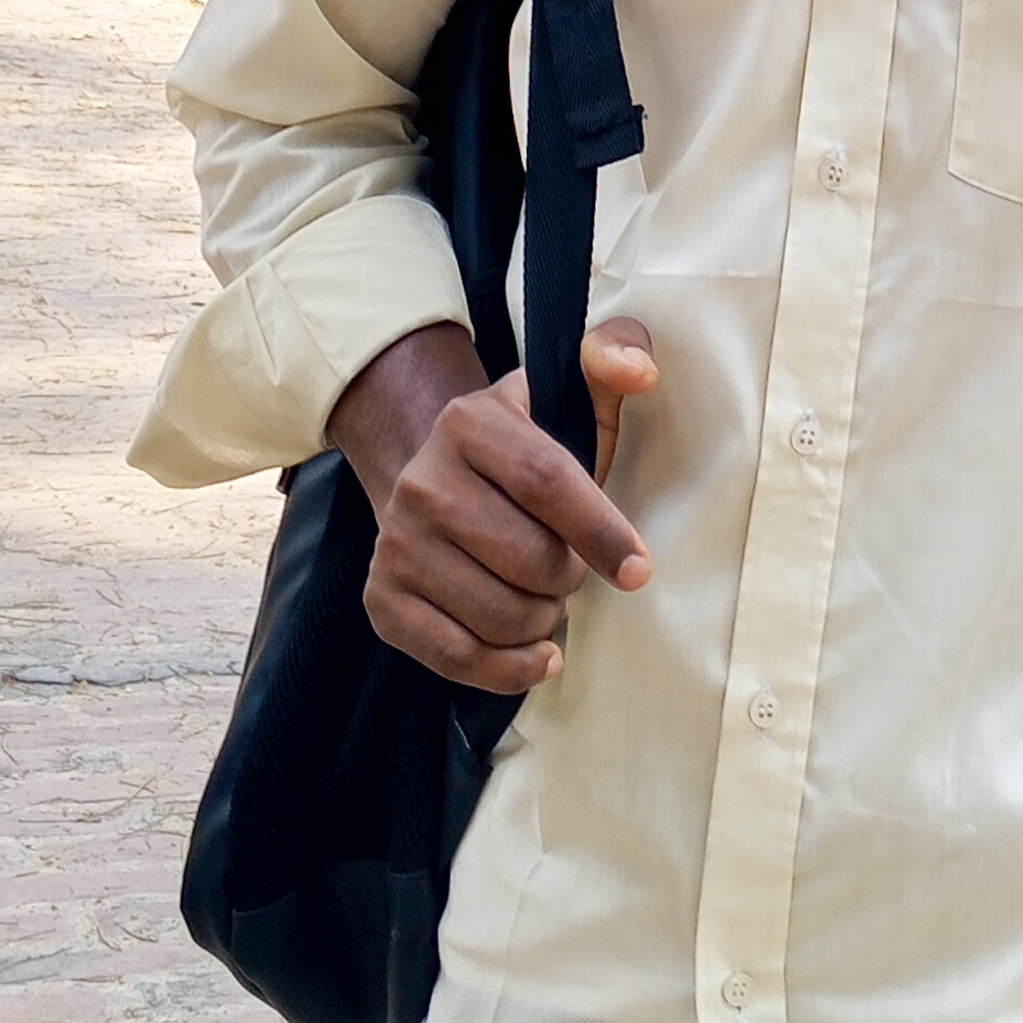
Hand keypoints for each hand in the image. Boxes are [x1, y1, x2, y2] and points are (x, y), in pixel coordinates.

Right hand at [330, 315, 657, 692]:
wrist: (439, 482)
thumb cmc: (528, 451)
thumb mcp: (572, 392)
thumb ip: (616, 353)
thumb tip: (638, 371)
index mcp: (470, 421)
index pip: (547, 482)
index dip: (601, 531)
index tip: (639, 568)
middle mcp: (421, 481)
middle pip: (529, 558)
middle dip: (571, 577)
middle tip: (572, 569)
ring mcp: (395, 544)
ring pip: (499, 613)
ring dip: (545, 620)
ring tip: (548, 598)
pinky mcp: (383, 599)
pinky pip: (458, 656)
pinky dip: (510, 668)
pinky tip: (537, 651)